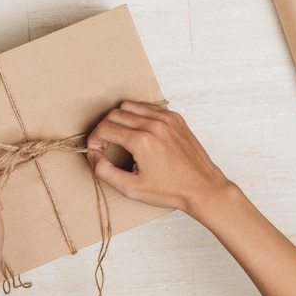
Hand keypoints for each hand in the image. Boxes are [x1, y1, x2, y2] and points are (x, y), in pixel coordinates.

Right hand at [86, 100, 230, 216]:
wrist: (202, 188)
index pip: (105, 128)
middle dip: (104, 128)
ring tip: (120, 137)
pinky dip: (137, 115)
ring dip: (119, 119)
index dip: (94, 139)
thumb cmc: (170, 190)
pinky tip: (137, 131)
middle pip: (114, 114)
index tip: (96, 149)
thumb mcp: (131, 189)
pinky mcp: (175, 118)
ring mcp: (166, 118)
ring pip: (129, 106)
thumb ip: (105, 172)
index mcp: (142, 141)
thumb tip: (92, 155)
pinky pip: (147, 107)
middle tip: (105, 144)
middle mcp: (154, 125)